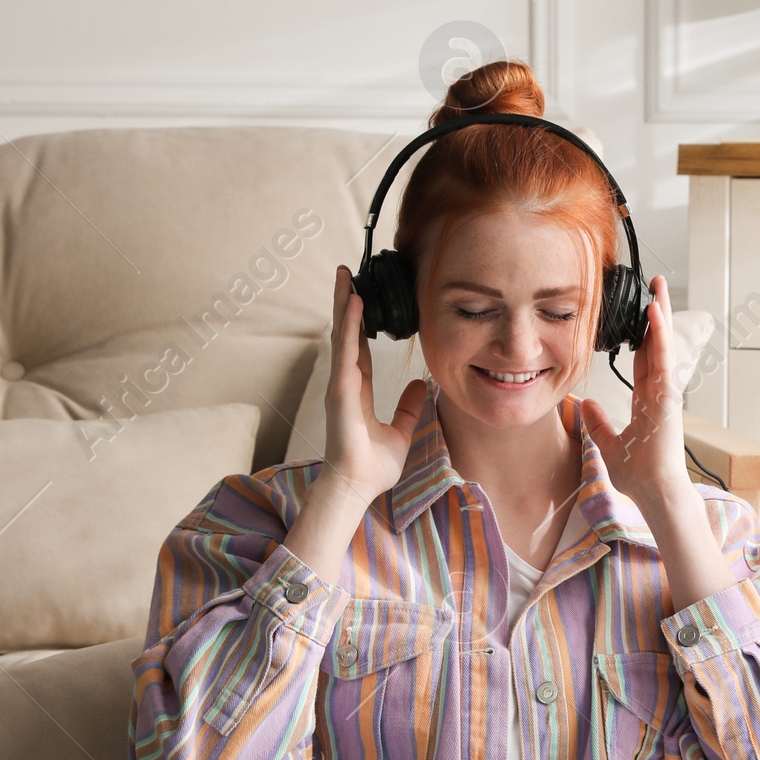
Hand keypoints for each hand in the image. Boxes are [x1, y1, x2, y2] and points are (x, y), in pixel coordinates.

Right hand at [320, 262, 427, 507]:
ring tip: (345, 276)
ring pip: (342, 336)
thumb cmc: (371, 466)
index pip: (358, 347)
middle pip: (345, 334)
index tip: (359, 297)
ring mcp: (340, 385)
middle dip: (345, 303)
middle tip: (346, 273)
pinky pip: (346, 352)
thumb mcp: (400, 431)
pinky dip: (349, 326)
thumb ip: (407, 407)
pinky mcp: (340, 391)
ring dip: (343, 305)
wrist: (357, 487)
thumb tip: (419, 386)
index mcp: (357, 390)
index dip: (358, 322)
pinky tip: (353, 304)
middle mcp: (345, 383)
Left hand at [582, 275, 692, 509]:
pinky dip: (660, 334)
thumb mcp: (609, 445)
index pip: (644, 359)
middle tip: (654, 286)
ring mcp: (667, 391)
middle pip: (657, 344)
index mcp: (648, 401)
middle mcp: (660, 392)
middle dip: (656, 315)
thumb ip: (598, 423)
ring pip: (663, 344)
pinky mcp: (669, 395)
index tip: (640, 314)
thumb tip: (586, 405)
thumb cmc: (639, 474)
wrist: (654, 491)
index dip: (642, 335)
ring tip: (658, 286)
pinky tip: (655, 312)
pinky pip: (662, 359)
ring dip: (661, 314)